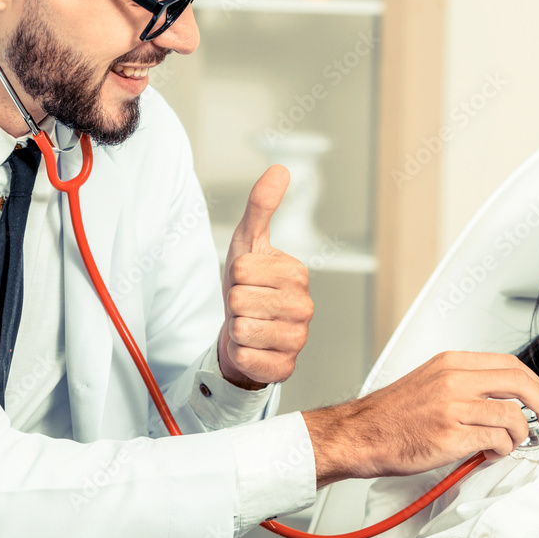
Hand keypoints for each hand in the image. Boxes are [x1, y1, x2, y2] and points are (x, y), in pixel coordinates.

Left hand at [218, 165, 313, 388]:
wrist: (244, 333)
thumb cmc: (247, 287)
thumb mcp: (248, 243)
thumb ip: (261, 206)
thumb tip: (279, 170)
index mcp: (297, 274)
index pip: (242, 269)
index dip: (235, 275)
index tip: (247, 281)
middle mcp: (304, 307)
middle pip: (240, 298)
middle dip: (234, 303)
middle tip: (246, 306)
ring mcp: (298, 339)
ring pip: (241, 328)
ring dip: (236, 329)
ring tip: (249, 325)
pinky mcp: (285, 367)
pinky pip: (246, 356)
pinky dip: (240, 354)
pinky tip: (253, 348)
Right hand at [303, 352, 538, 485]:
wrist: (359, 434)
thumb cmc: (390, 415)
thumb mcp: (429, 381)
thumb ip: (464, 383)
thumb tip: (502, 397)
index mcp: (451, 363)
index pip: (509, 363)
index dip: (533, 383)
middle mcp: (454, 379)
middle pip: (519, 384)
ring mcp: (453, 407)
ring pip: (511, 416)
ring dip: (519, 435)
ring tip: (507, 444)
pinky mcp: (451, 436)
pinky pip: (496, 440)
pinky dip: (502, 449)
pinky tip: (491, 452)